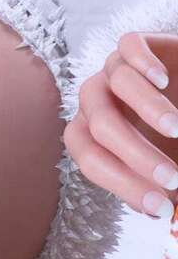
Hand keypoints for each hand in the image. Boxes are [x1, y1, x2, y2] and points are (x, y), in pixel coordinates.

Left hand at [63, 32, 177, 217]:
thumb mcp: (171, 167)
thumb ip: (162, 190)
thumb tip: (160, 215)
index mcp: (97, 134)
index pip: (89, 158)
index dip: (120, 184)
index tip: (160, 207)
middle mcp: (100, 101)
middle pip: (98, 125)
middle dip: (135, 156)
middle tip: (174, 179)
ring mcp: (115, 69)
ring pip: (115, 83)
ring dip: (145, 109)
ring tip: (177, 129)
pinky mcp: (138, 43)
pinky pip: (128, 45)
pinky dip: (142, 62)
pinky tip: (164, 81)